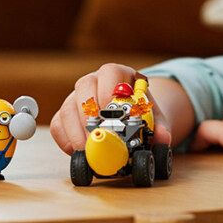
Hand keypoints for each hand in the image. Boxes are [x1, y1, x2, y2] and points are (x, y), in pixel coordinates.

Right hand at [50, 63, 173, 154]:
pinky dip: (66, 139)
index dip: (109, 88)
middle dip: (90, 112)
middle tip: (98, 135)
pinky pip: (58, 124)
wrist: (128, 121)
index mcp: (119, 75)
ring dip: (77, 131)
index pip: (110, 71)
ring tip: (89, 150)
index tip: (112, 110)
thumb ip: (161, 128)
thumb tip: (164, 138)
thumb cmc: (140, 116)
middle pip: (84, 86)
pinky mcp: (64, 115)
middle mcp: (94, 82)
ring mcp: (76, 98)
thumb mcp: (155, 120)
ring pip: (67, 107)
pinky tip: (79, 151)